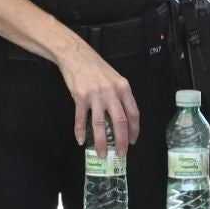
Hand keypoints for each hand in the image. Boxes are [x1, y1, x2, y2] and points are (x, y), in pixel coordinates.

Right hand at [58, 41, 140, 155]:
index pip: (133, 113)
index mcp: (123, 88)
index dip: (134, 130)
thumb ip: (120, 95)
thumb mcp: (114, 78)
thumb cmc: (95, 66)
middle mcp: (111, 92)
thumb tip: (123, 117)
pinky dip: (80, 131)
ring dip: (102, 142)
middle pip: (120, 122)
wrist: (75, 54)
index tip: (132, 141)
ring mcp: (95, 95)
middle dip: (121, 141)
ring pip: (101, 124)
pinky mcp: (80, 97)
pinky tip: (81, 141)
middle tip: (120, 154)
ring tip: (102, 154)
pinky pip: (81, 119)